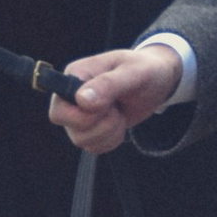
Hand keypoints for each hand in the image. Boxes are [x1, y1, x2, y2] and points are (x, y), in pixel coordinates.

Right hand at [47, 40, 183, 153]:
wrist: (157, 81)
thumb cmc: (145, 69)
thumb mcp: (134, 72)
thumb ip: (108, 84)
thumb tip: (81, 100)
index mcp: (75, 74)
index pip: (59, 107)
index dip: (82, 114)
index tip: (108, 105)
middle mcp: (71, 95)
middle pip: (65, 124)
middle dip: (97, 124)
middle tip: (116, 110)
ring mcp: (79, 114)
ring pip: (80, 139)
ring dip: (107, 132)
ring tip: (120, 114)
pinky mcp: (91, 128)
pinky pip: (93, 147)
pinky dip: (111, 140)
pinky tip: (119, 123)